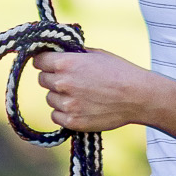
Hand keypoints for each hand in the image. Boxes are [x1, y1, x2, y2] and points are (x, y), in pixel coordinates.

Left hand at [32, 48, 163, 132]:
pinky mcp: (72, 121)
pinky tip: (79, 107)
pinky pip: (56, 116)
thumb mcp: (94, 54)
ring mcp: (67, 104)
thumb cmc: (119, 71)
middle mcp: (62, 83)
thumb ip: (72, 55)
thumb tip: (58, 54)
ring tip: (79, 95)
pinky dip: (63, 113)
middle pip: (42, 80)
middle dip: (52, 78)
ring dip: (59, 96)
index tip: (50, 63)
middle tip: (69, 80)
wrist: (137, 97)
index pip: (38, 60)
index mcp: (66, 63)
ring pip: (49, 99)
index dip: (44, 61)